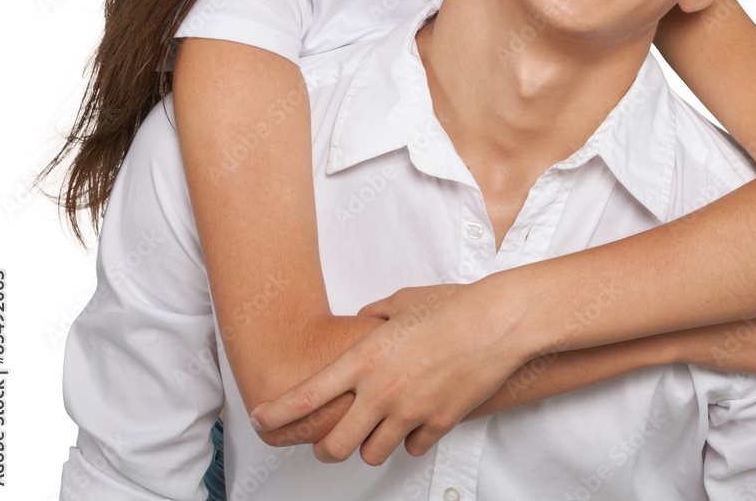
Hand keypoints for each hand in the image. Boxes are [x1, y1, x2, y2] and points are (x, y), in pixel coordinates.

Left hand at [249, 280, 522, 465]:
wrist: (495, 323)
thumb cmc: (451, 306)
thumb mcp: (403, 301)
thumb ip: (376, 314)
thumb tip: (366, 317)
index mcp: (365, 359)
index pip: (306, 396)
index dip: (277, 414)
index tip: (260, 420)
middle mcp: (381, 392)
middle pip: (333, 446)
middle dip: (324, 448)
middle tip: (325, 442)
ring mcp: (409, 413)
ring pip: (371, 454)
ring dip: (369, 445)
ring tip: (376, 429)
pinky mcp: (438, 424)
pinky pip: (412, 449)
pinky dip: (409, 441)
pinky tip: (415, 422)